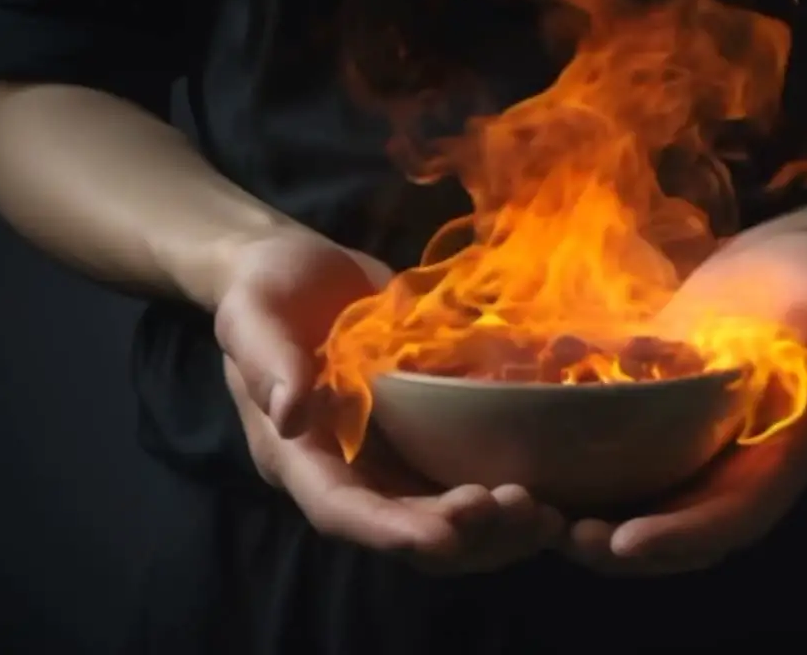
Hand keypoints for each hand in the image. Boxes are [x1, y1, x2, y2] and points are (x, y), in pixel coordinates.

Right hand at [215, 228, 563, 572]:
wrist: (297, 271)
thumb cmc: (267, 289)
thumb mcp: (253, 314)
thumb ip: (268, 362)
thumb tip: (290, 414)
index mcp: (299, 456)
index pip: (343, 512)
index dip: (394, 531)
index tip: (448, 534)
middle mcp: (347, 472)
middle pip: (404, 531)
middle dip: (464, 534)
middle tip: (523, 510)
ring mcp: (388, 459)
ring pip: (442, 521)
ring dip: (495, 528)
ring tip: (547, 513)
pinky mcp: (423, 437)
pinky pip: (463, 478)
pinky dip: (504, 494)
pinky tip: (553, 487)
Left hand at [564, 230, 806, 575]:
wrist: (793, 251)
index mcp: (786, 455)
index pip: (736, 516)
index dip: (684, 536)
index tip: (626, 542)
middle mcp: (737, 461)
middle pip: (681, 526)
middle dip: (624, 543)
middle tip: (563, 536)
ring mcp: (695, 439)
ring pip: (644, 498)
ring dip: (593, 512)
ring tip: (535, 506)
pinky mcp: (660, 409)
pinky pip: (617, 445)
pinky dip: (576, 453)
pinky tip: (529, 439)